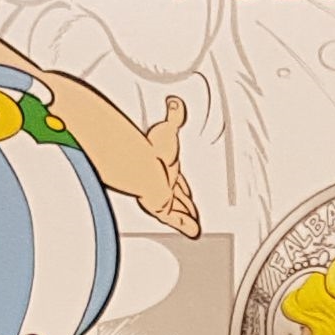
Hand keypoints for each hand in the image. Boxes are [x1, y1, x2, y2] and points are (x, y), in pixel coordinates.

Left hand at [138, 96, 199, 236]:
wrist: (139, 164)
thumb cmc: (150, 147)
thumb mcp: (167, 129)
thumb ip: (174, 116)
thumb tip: (175, 102)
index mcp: (165, 167)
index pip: (176, 179)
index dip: (183, 185)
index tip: (189, 191)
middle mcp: (164, 184)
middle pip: (178, 197)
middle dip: (186, 204)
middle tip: (193, 212)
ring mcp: (163, 196)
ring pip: (178, 211)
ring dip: (187, 216)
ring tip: (195, 227)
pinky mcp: (162, 208)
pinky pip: (176, 221)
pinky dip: (186, 226)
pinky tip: (193, 232)